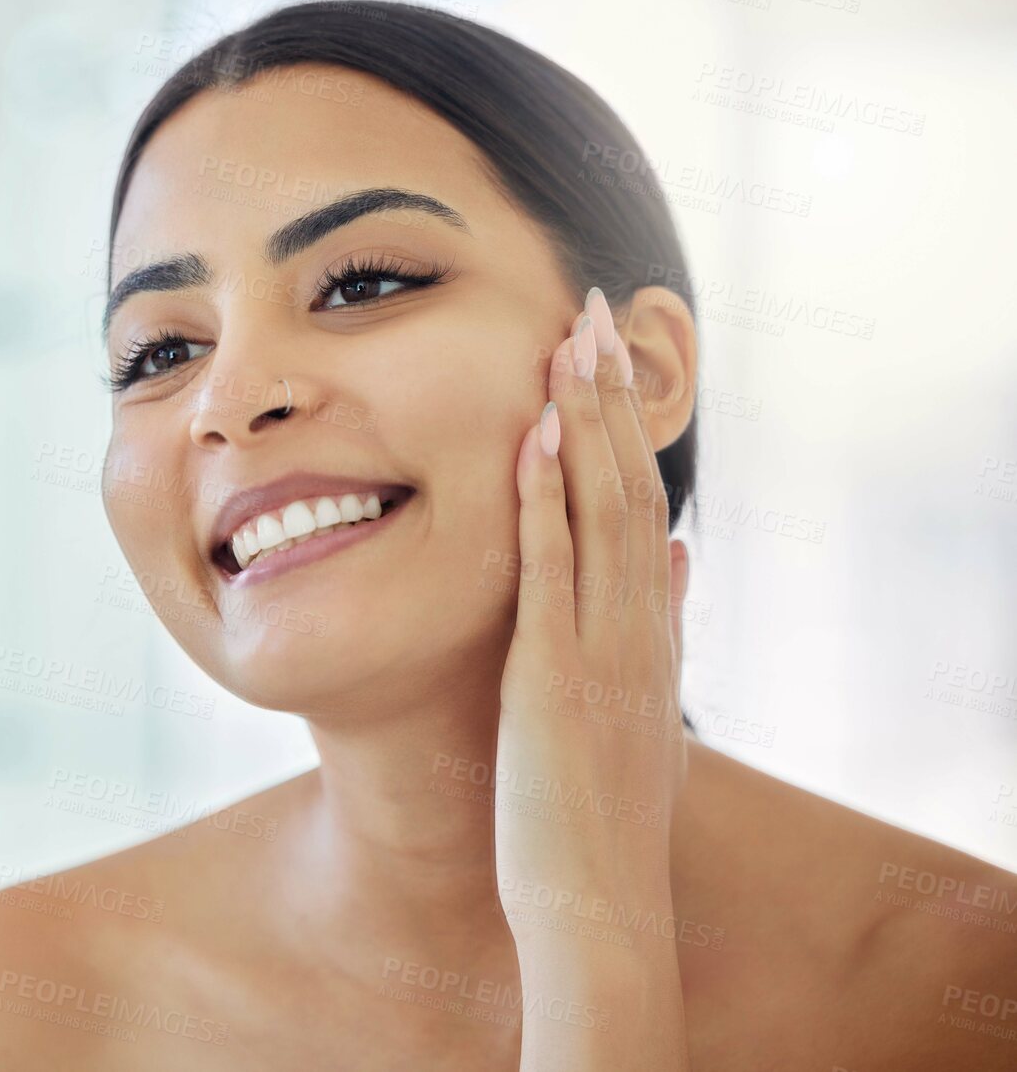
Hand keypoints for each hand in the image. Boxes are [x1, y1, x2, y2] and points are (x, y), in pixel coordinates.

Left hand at [494, 285, 691, 1070]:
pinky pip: (551, 574)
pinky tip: (529, 440)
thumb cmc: (603, 810)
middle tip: (593, 309)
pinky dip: (542, 503)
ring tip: (572, 341)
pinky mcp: (554, 678)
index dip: (626, 426)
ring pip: (601, 513)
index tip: (607, 357)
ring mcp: (600, 649)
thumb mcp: (644, 705)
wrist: (600, 901)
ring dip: (584, 423)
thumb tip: (683, 556)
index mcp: (650, 628)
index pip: (645, 504)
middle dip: (610, 395)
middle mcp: (636, 626)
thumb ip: (663, 626)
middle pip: (629, 487)